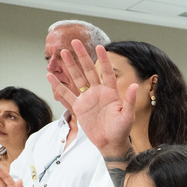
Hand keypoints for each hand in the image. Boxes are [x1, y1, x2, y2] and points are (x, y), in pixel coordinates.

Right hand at [47, 40, 136, 156]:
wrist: (110, 143)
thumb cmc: (121, 131)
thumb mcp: (127, 115)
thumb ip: (130, 100)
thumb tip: (135, 85)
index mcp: (111, 92)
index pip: (106, 72)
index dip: (103, 60)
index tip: (100, 47)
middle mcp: (98, 92)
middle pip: (88, 71)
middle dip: (82, 56)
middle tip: (75, 42)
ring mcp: (87, 99)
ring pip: (77, 79)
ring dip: (70, 66)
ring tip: (63, 53)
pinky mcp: (79, 107)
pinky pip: (67, 95)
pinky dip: (58, 86)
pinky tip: (50, 76)